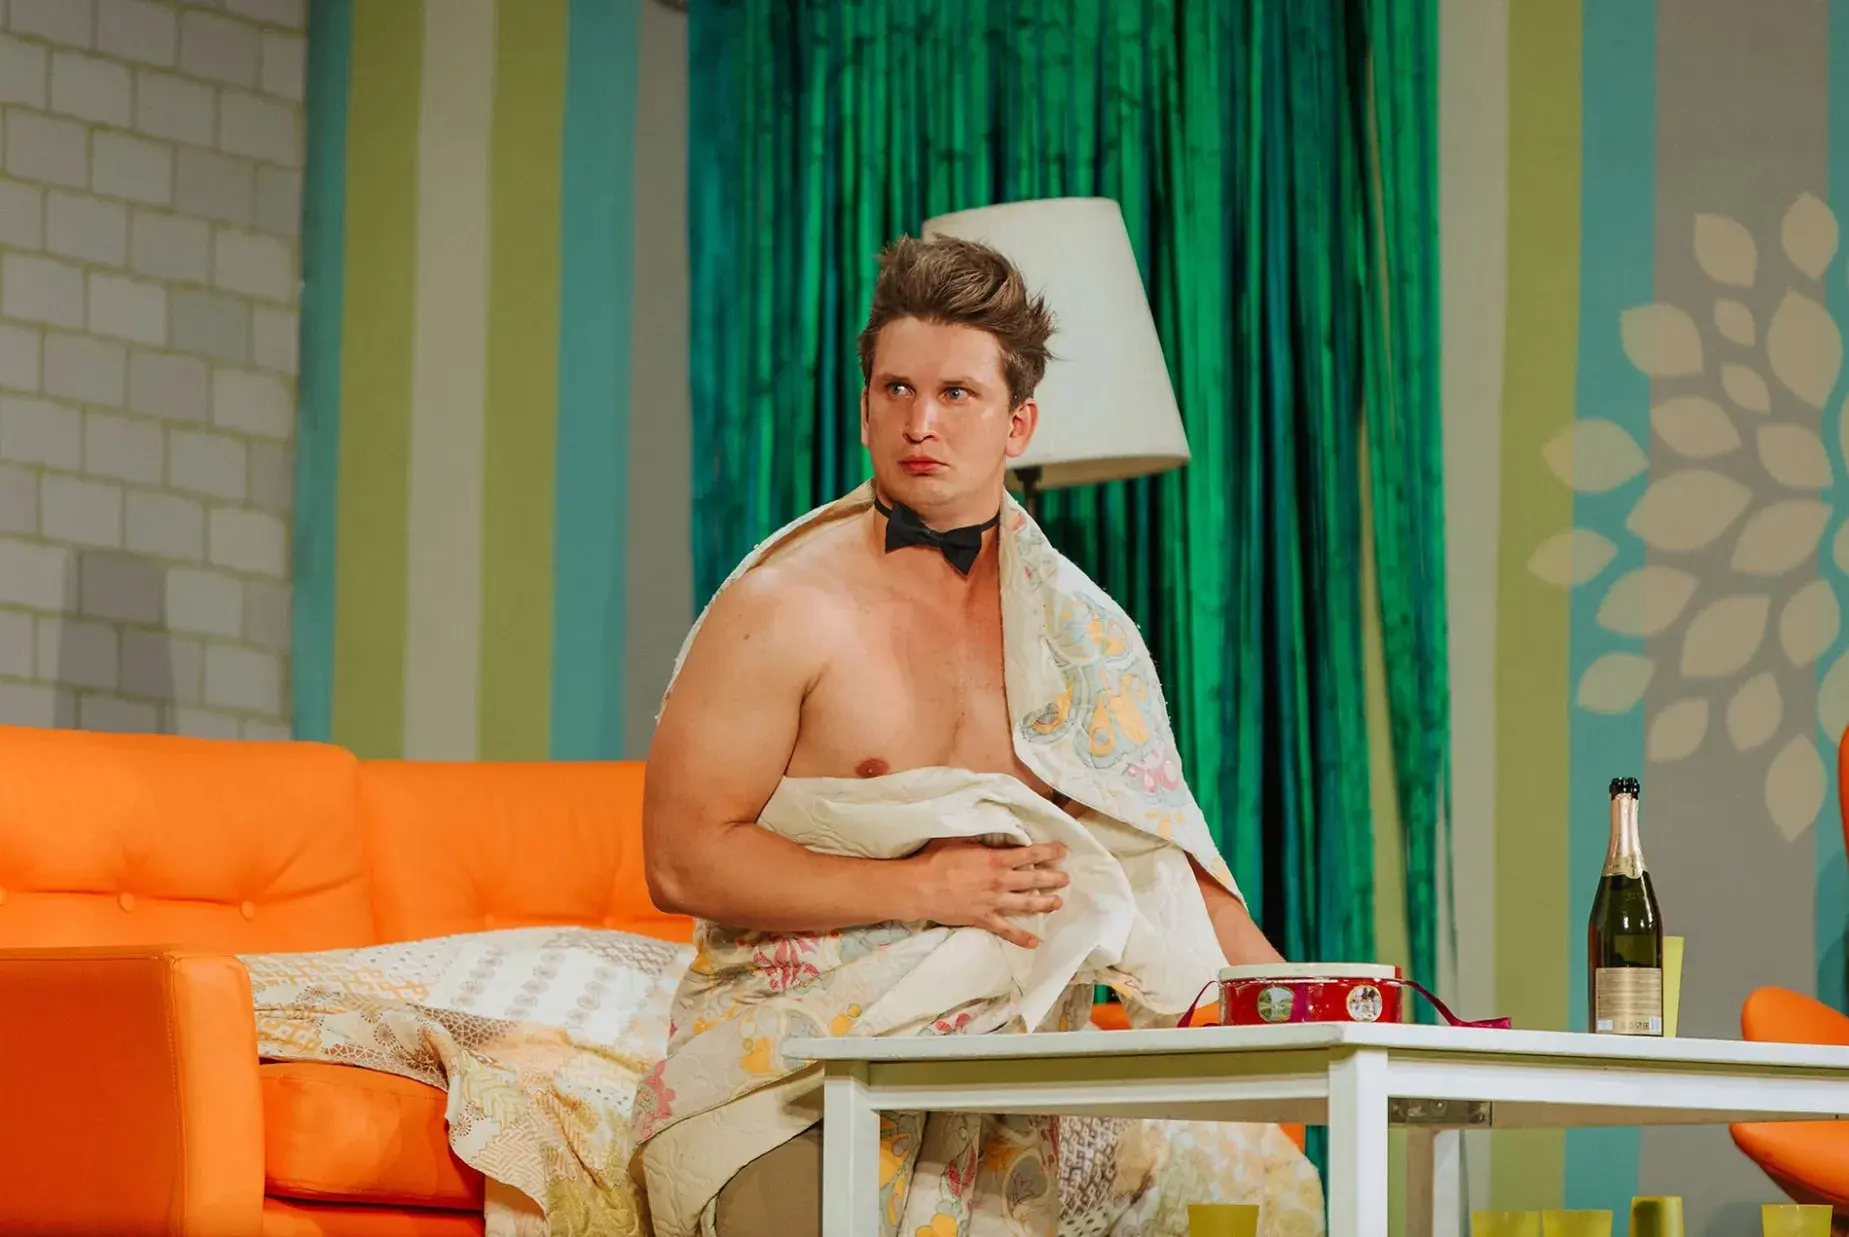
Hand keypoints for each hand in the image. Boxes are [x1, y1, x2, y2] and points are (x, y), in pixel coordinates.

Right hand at [907, 838, 1070, 948]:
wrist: (919, 888)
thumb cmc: (936, 859)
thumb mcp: (961, 839)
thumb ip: (982, 838)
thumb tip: (997, 835)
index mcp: (996, 860)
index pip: (1031, 854)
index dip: (1049, 852)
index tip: (1063, 851)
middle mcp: (1000, 882)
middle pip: (1034, 880)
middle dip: (1053, 879)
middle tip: (1066, 878)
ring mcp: (994, 903)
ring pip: (1027, 904)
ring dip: (1045, 903)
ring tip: (1058, 902)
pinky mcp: (984, 919)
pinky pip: (1007, 931)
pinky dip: (1021, 938)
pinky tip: (1035, 943)